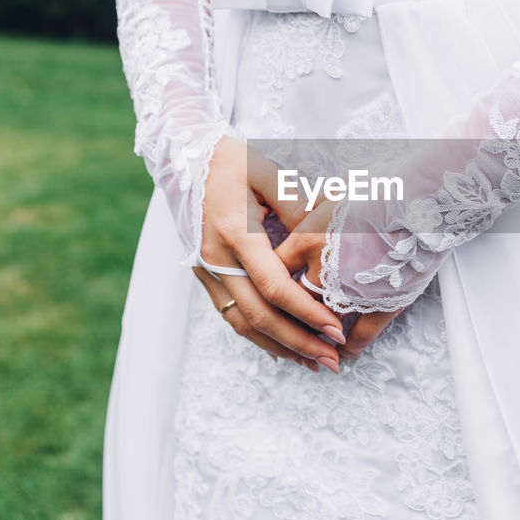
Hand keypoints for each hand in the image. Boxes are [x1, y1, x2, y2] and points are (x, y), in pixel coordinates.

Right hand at [192, 136, 346, 372]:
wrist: (184, 157)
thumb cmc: (233, 161)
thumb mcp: (269, 173)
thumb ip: (299, 207)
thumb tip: (327, 243)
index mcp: (234, 233)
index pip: (274, 287)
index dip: (306, 313)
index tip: (336, 329)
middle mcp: (215, 259)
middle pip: (258, 316)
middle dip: (298, 342)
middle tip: (332, 360)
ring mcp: (206, 271)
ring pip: (242, 323)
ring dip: (279, 347)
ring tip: (314, 362)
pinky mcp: (205, 275)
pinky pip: (232, 314)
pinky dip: (260, 335)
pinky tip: (285, 347)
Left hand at [275, 199, 404, 358]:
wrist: (420, 198)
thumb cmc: (378, 189)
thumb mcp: (334, 191)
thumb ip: (311, 209)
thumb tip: (303, 213)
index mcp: (304, 241)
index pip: (275, 271)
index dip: (271, 283)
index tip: (274, 290)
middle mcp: (321, 270)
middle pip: (295, 301)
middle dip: (292, 313)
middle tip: (291, 322)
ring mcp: (349, 291)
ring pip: (323, 320)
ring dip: (318, 333)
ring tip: (317, 342)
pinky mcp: (379, 303)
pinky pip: (359, 335)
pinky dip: (351, 346)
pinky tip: (345, 352)